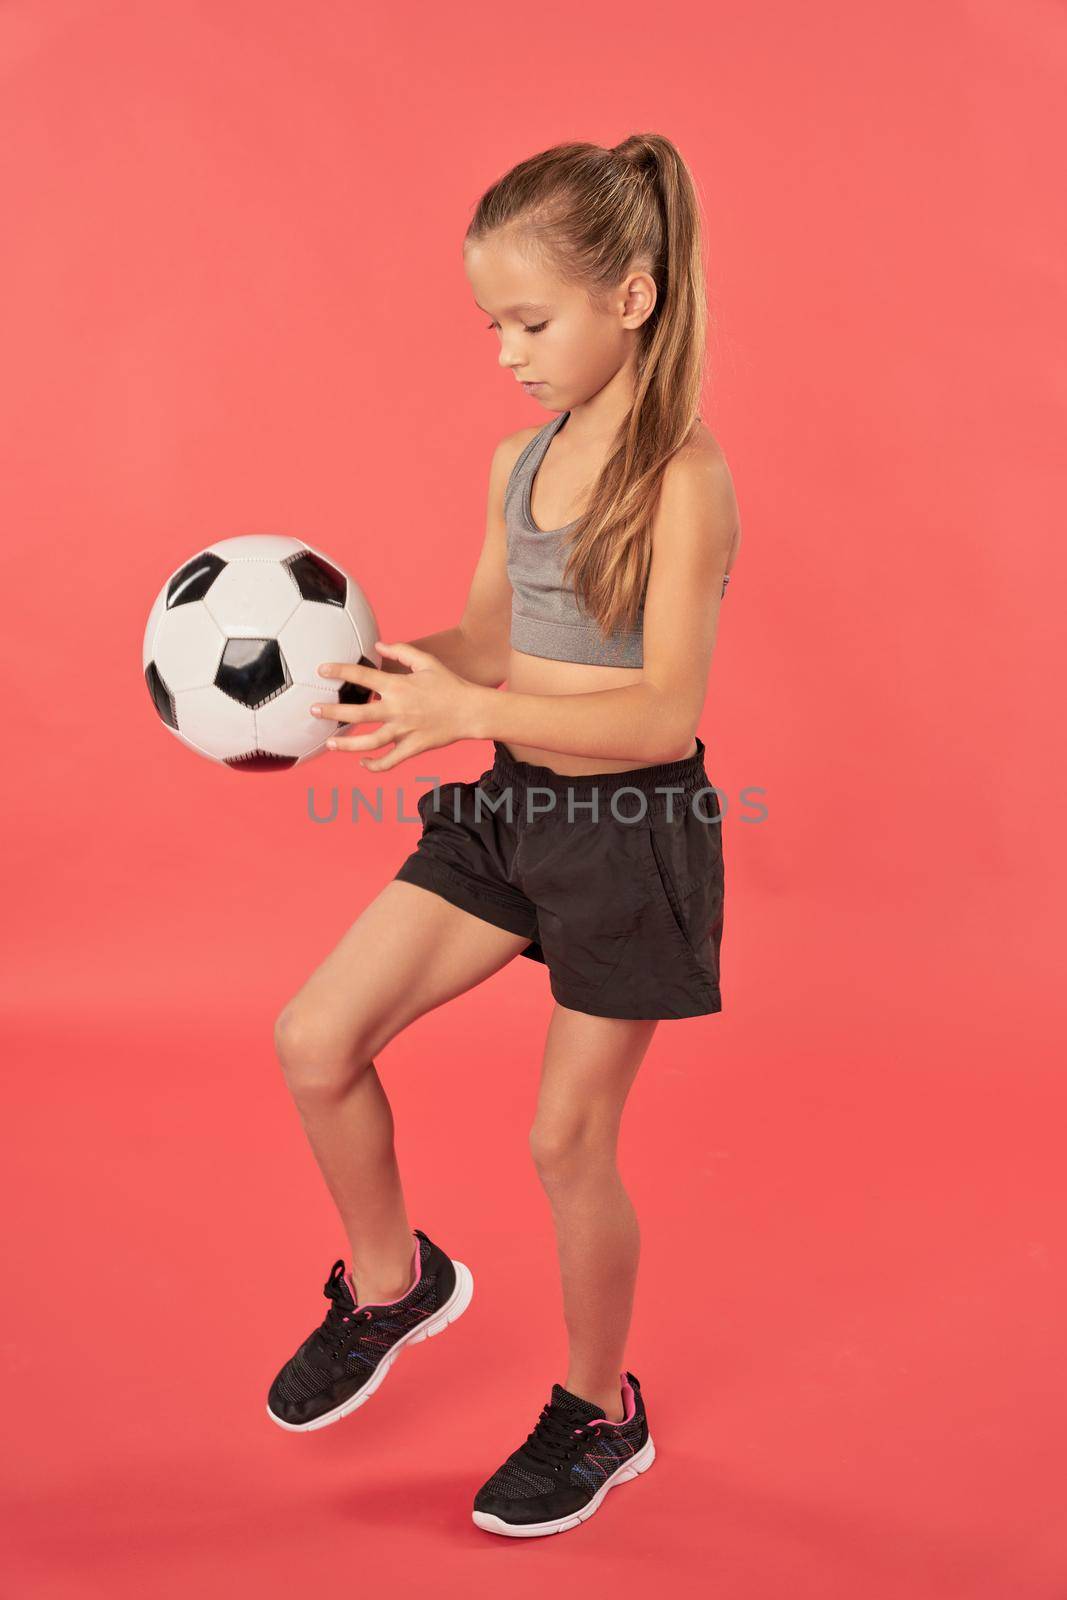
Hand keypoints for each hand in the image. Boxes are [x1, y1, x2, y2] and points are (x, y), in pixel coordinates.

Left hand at [311, 641, 481, 770]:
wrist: (471, 711)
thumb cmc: (449, 684)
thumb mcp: (427, 661)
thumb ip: (401, 652)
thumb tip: (378, 646)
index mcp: (398, 686)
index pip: (361, 677)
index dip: (339, 671)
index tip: (322, 670)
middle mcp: (397, 709)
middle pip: (357, 713)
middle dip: (332, 712)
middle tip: (313, 710)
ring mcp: (404, 731)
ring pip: (369, 742)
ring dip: (346, 744)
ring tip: (330, 743)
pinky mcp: (413, 747)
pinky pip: (390, 761)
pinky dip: (374, 765)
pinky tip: (362, 763)